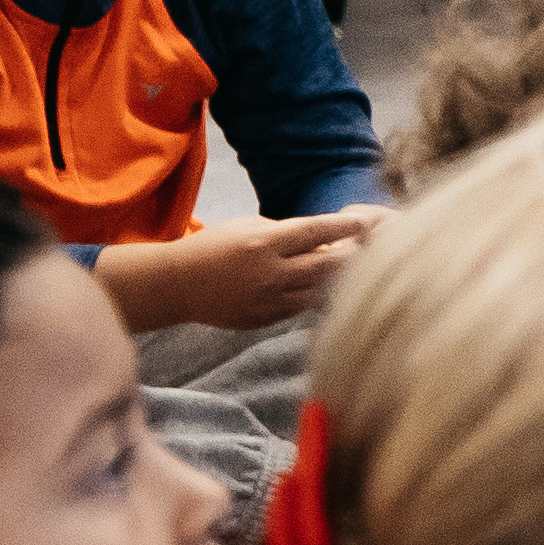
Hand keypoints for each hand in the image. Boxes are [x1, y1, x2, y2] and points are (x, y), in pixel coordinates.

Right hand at [98, 210, 367, 336]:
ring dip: (335, 279)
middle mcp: (268, 274)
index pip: (318, 232)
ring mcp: (266, 301)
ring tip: (346, 268)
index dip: (347, 227)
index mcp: (264, 243)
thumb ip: (289, 232)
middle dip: (351, 255)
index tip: (367, 223)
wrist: (176, 285)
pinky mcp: (262, 320)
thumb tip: (331, 238)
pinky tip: (318, 286)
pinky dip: (312, 295)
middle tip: (367, 248)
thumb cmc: (216, 247)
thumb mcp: (249, 226)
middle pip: (327, 265)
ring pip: (319, 291)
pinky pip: (299, 308)